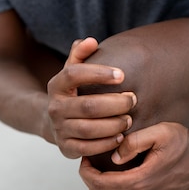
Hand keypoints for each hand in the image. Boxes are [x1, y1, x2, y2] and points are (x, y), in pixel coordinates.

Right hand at [46, 37, 136, 157]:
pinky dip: (107, 143)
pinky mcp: (66, 148)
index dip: (98, 73)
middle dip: (115, 103)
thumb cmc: (73, 94)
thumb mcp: (72, 73)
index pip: (74, 74)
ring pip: (89, 129)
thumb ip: (80, 55)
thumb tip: (91, 41)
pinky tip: (121, 136)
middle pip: (87, 105)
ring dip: (114, 125)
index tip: (122, 75)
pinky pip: (88, 148)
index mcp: (56, 86)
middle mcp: (55, 108)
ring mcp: (59, 129)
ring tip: (129, 120)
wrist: (55, 124)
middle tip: (133, 100)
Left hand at [79, 121, 188, 189]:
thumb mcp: (158, 132)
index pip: (98, 183)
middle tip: (89, 168)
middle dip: (90, 182)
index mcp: (139, 182)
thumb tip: (113, 159)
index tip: (85, 161)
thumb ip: (132, 143)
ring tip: (97, 184)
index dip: (85, 172)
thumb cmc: (181, 141)